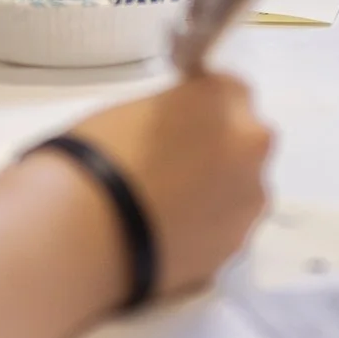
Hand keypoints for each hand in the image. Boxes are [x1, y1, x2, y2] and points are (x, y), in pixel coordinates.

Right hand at [62, 74, 271, 298]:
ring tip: (171, 207)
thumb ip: (178, 111)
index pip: (229, 92)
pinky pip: (228, 226)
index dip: (203, 110)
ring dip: (220, 191)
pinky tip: (172, 232)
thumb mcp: (139, 108)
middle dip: (220, 150)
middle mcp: (252, 143)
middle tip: (176, 167)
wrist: (86, 230)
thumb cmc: (99, 154)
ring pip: (243, 187)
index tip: (182, 125)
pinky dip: (209, 227)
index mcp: (225, 96)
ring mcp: (250, 198)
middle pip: (245, 140)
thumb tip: (183, 127)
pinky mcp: (238, 245)